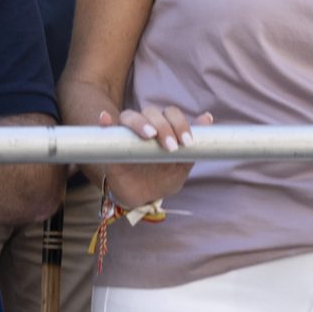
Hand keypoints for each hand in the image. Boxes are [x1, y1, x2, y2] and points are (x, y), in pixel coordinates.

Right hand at [97, 105, 212, 208]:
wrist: (141, 199)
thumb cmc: (163, 179)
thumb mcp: (181, 167)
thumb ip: (194, 146)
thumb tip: (208, 118)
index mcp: (163, 128)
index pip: (171, 114)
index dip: (180, 123)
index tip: (187, 142)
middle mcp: (145, 127)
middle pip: (151, 112)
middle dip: (164, 126)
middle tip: (170, 147)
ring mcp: (126, 135)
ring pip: (130, 116)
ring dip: (140, 122)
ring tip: (149, 135)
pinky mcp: (111, 146)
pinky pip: (105, 130)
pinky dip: (105, 122)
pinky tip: (105, 120)